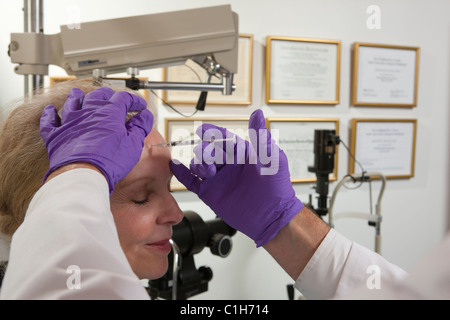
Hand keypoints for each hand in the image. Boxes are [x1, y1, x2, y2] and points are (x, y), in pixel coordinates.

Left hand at [40, 87, 153, 193]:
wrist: (83, 173)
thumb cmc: (109, 161)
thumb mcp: (133, 144)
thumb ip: (140, 127)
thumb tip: (145, 116)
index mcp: (109, 113)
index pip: (124, 98)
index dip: (134, 100)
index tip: (140, 105)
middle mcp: (88, 112)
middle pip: (98, 95)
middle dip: (108, 94)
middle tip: (114, 98)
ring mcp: (70, 121)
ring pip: (72, 102)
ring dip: (77, 96)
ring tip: (79, 93)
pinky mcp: (56, 134)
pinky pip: (50, 120)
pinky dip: (50, 114)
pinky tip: (50, 110)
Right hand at [170, 110, 303, 246]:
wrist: (272, 217)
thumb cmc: (276, 188)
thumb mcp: (270, 158)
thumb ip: (260, 137)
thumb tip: (258, 114)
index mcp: (241, 154)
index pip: (223, 139)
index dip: (212, 133)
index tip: (202, 129)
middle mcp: (228, 166)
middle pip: (208, 151)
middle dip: (206, 152)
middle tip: (211, 159)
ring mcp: (218, 180)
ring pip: (199, 165)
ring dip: (198, 164)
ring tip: (208, 172)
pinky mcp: (211, 194)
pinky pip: (192, 182)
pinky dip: (182, 174)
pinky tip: (175, 166)